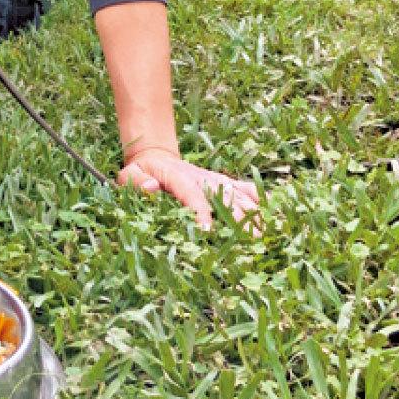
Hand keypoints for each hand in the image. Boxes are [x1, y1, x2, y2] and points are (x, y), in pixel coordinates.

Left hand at [118, 146, 260, 231]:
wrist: (156, 156)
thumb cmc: (141, 171)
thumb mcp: (129, 175)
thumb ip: (135, 182)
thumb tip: (151, 188)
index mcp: (178, 177)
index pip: (192, 194)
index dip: (201, 211)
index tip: (209, 230)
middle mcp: (201, 177)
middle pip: (223, 196)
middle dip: (237, 218)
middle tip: (250, 241)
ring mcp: (214, 178)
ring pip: (237, 194)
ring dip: (251, 212)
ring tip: (264, 234)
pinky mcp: (222, 181)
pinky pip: (243, 188)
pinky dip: (257, 198)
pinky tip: (269, 212)